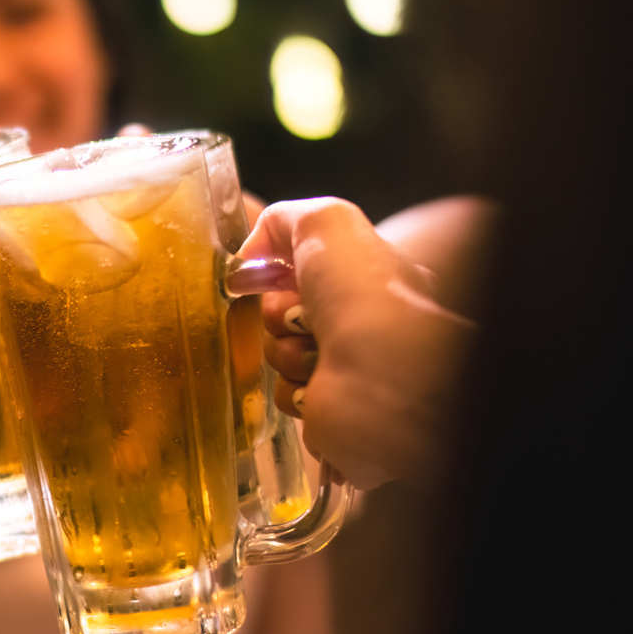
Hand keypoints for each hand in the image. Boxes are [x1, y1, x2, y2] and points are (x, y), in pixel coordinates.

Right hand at [241, 198, 475, 488]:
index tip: (263, 276)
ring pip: (279, 355)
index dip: (277, 273)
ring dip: (286, 352)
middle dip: (277, 313)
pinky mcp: (331, 413)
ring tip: (317, 355)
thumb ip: (282, 220)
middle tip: (299, 316)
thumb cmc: (362, 293)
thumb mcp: (325, 223)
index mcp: (368, 277)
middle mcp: (361, 322)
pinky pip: (286, 397)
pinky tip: (319, 388)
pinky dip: (294, 391)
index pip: (303, 270)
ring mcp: (347, 370)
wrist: (383, 375)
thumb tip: (249, 256)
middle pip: (282, 312)